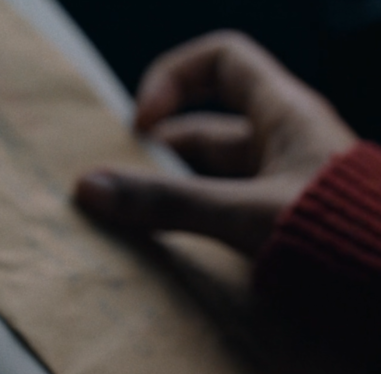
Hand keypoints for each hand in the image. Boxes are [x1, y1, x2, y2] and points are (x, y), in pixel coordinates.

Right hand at [74, 31, 356, 255]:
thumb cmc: (342, 236)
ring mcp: (283, 187)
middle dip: (156, 155)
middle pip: (203, 129)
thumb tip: (92, 187)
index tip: (142, 122)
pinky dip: (191, 225)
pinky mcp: (280, 227)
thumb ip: (168, 202)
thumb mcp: (244, 214)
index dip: (175, 78)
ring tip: (131, 222)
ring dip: (170, 195)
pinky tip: (168, 250)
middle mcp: (283, 143)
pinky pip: (223, 214)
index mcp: (284, 115)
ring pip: (210, 178)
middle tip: (118, 188)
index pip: (222, 61)